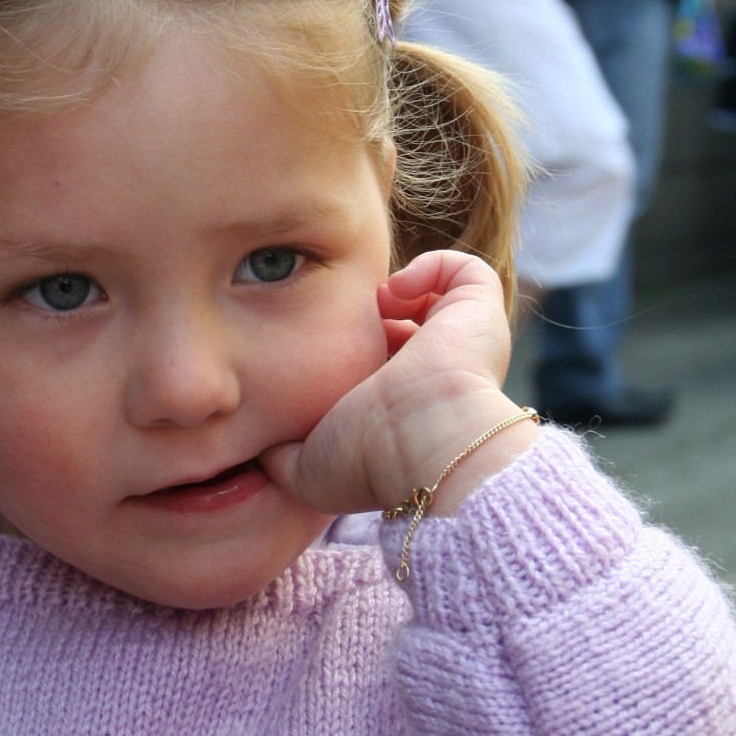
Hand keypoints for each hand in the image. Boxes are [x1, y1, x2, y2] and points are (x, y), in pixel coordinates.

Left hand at [262, 251, 537, 520]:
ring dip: (397, 292)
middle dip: (364, 316)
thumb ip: (276, 453)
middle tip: (337, 312)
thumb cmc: (367, 461)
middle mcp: (426, 372)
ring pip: (431, 297)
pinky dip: (430, 266)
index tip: (313, 345)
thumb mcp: (303, 469)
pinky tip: (397, 291)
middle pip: (395, 327)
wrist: (430, 449)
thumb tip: (258, 443)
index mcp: (390, 404)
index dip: (340, 348)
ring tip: (375, 304)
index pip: (366, 363)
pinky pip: (463, 269)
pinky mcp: (478, 310)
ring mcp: (457, 339)